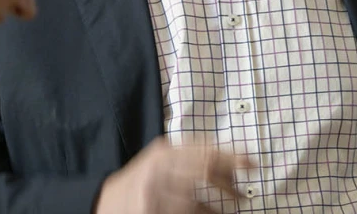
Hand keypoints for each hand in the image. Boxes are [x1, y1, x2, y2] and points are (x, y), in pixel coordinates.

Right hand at [93, 138, 251, 213]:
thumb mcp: (161, 161)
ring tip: (229, 212)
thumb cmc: (140, 182)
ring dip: (219, 209)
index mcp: (164, 152)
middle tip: (242, 197)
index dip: (232, 156)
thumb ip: (189, 158)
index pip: (205, 150)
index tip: (252, 164)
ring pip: (198, 201)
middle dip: (229, 186)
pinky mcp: (151, 213)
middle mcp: (158, 169)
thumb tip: (231, 165)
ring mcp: (153, 194)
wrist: (104, 203)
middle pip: (205, 172)